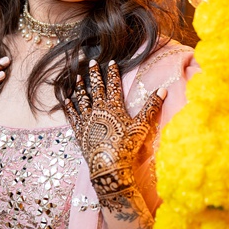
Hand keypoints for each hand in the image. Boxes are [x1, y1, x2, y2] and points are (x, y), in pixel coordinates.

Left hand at [63, 59, 164, 211]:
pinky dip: (69, 107)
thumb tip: (163, 90)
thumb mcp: (142, 126)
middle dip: (94, 74)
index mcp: (114, 107)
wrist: (109, 166)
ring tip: (76, 77)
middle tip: (90, 62)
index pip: (113, 85)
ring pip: (81, 99)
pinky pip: (72, 115)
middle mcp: (98, 110)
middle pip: (96, 88)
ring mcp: (87, 120)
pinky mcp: (79, 131)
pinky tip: (65, 100)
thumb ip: (151, 107)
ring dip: (79, 87)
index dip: (112, 73)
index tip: (111, 62)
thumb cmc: (127, 146)